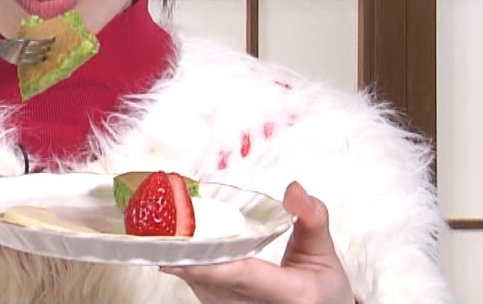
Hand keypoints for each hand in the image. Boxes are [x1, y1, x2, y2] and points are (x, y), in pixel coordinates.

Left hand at [163, 182, 354, 303]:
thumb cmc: (320, 290)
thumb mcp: (324, 254)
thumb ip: (311, 218)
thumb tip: (293, 190)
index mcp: (289, 295)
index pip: (243, 276)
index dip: (207, 265)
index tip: (174, 254)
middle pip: (211, 280)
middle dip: (185, 251)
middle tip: (158, 225)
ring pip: (200, 285)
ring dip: (182, 257)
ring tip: (162, 228)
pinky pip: (200, 286)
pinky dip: (188, 264)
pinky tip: (177, 245)